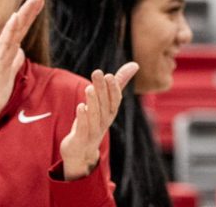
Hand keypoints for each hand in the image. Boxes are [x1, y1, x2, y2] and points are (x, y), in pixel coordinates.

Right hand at [0, 0, 45, 123]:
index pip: (21, 29)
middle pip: (19, 25)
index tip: (40, 0)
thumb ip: (14, 62)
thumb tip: (21, 53)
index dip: (30, 15)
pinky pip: (5, 42)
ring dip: (24, 13)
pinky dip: (10, 28)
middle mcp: (1, 50)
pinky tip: (16, 16)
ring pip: (13, 29)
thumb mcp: (9, 76)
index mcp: (6, 52)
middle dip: (30, 8)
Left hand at [59, 62, 138, 180]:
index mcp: (111, 112)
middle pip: (105, 104)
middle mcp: (105, 121)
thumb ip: (118, 83)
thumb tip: (135, 64)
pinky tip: (80, 106)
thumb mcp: (106, 102)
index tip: (108, 75)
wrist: (81, 152)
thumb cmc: (95, 121)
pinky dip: (83, 118)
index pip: (115, 99)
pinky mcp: (81, 139)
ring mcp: (94, 131)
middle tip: (97, 73)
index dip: (113, 88)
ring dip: (93, 101)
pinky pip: (83, 128)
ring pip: (95, 115)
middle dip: (102, 89)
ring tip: (89, 87)